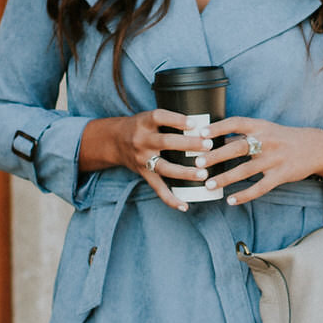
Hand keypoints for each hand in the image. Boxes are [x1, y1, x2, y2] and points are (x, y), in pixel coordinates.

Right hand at [79, 110, 212, 210]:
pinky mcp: (144, 173)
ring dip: (185, 172)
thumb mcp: (149, 116)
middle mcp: (141, 140)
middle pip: (165, 142)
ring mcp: (142, 158)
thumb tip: (203, 122)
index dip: (176, 120)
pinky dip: (170, 199)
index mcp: (144, 122)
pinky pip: (157, 188)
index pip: (159, 117)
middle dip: (188, 144)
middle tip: (209, 145)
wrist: (114, 141)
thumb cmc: (141, 126)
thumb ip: (170, 119)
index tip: (194, 123)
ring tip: (203, 174)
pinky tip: (184, 205)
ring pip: (164, 167)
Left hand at [205, 117, 322, 208]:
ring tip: (209, 185)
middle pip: (238, 147)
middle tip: (198, 164)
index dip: (218, 127)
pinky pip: (260, 187)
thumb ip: (243, 134)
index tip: (200, 133)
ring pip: (246, 170)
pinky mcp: (281, 175)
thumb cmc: (284, 138)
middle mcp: (267, 141)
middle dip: (216, 156)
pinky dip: (245, 195)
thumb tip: (216, 138)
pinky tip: (231, 200)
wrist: (316, 147)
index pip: (235, 123)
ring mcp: (274, 159)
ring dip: (226, 178)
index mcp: (260, 126)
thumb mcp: (265, 129)